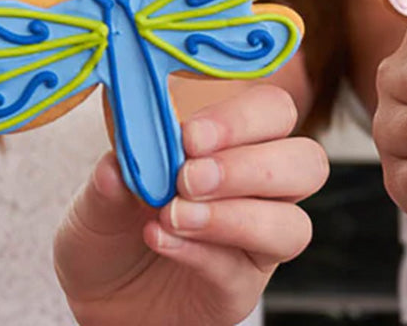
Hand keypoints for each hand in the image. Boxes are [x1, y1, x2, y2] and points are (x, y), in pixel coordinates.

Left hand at [54, 85, 328, 325]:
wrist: (99, 294)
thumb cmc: (113, 227)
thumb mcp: (101, 192)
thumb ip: (115, 175)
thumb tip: (120, 161)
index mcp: (238, 141)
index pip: (273, 111)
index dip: (242, 118)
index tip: (190, 136)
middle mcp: (262, 187)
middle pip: (307, 162)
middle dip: (250, 166)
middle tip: (189, 178)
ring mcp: (257, 240)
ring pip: (292, 224)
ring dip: (234, 216)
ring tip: (174, 214)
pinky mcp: (240, 287)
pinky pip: (241, 270)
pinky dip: (200, 252)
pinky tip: (161, 239)